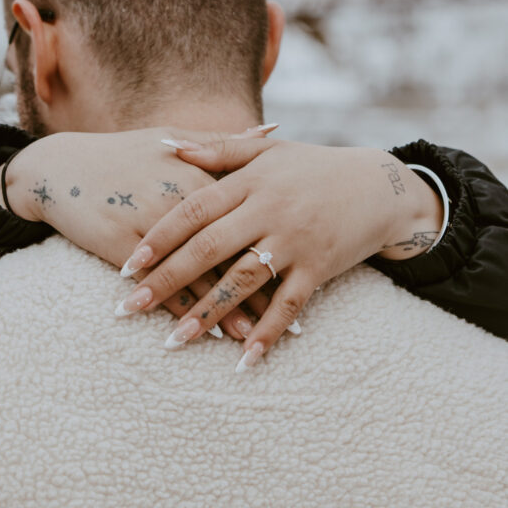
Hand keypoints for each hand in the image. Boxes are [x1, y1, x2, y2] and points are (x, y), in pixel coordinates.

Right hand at [0, 126, 275, 338]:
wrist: (60, 167)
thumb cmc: (123, 153)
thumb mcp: (173, 139)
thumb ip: (225, 143)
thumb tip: (275, 131)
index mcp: (197, 171)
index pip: (245, 214)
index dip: (275, 240)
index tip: (305, 262)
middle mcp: (178, 197)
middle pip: (226, 248)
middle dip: (257, 285)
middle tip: (288, 318)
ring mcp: (149, 223)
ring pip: (195, 273)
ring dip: (223, 309)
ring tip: (250, 337)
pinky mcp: (122, 245)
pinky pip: (156, 283)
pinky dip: (180, 310)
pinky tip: (198, 332)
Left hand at [116, 135, 443, 369]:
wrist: (380, 186)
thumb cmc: (314, 166)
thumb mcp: (267, 150)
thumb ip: (217, 149)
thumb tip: (168, 148)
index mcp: (250, 182)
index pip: (193, 211)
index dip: (159, 239)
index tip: (127, 266)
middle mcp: (268, 211)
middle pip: (208, 249)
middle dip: (166, 281)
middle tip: (129, 307)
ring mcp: (294, 241)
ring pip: (242, 282)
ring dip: (206, 313)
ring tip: (173, 340)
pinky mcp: (319, 267)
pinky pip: (289, 305)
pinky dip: (266, 333)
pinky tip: (242, 359)